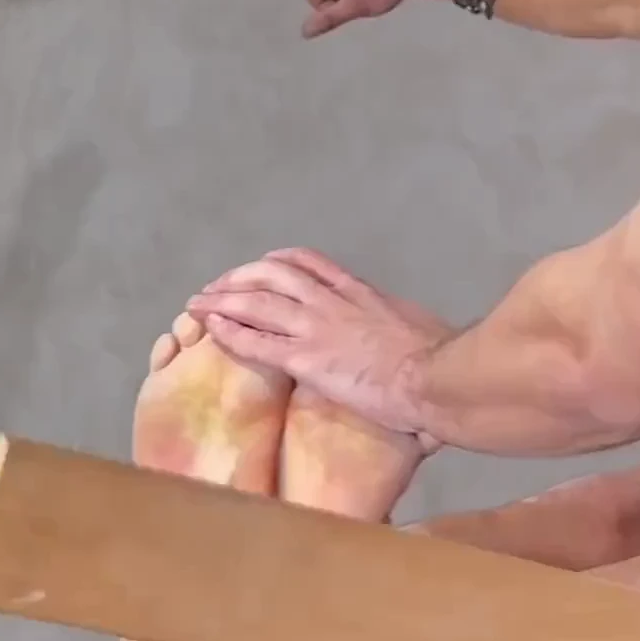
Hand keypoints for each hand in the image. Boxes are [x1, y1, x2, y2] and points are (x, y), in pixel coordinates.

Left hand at [184, 250, 447, 436]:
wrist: (437, 377)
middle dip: (238, 278)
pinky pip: (256, 341)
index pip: (308, 263)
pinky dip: (229, 331)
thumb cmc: (441, 359)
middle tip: (217, 286)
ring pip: (255, 301)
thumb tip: (411, 337)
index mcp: (359, 292)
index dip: (276, 264)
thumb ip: (401, 327)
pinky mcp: (306, 359)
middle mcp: (331, 301)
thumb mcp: (420, 328)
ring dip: (222, 298)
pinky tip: (210, 328)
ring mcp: (316, 327)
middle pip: (271, 275)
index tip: (260, 268)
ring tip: (199, 302)